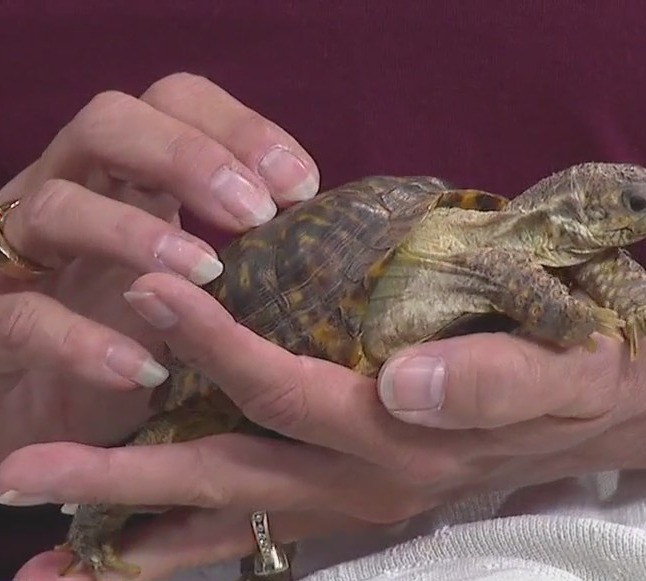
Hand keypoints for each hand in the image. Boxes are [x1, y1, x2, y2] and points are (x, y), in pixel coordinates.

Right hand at [0, 73, 319, 462]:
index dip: (237, 127)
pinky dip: (84, 342)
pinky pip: (22, 318)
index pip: (172, 103)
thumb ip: (246, 251)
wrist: (53, 425)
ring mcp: (23, 256)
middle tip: (254, 212)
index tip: (302, 185)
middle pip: (107, 122)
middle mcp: (71, 195)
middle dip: (186, 157)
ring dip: (136, 234)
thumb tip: (334, 236)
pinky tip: (145, 371)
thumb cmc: (143, 343)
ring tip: (205, 274)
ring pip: (55, 206)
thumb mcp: (202, 286)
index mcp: (128, 178)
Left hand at [0, 269, 645, 579]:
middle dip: (121, 478)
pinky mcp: (365, 499)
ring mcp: (362, 501)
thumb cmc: (590, 371)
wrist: (618, 407)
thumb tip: (401, 380)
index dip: (209, 342)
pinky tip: (150, 544)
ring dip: (142, 539)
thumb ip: (489, 377)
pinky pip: (265, 529)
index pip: (283, 389)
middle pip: (226, 478)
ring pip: (235, 524)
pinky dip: (200, 539)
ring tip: (56, 559)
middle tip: (21, 475)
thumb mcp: (563, 365)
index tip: (145, 292)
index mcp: (404, 438)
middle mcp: (368, 483)